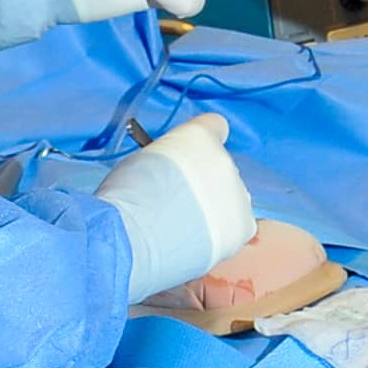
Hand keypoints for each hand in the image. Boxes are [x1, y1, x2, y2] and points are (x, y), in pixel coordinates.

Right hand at [94, 112, 257, 302]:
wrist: (130, 237)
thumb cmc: (123, 197)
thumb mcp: (143, 159)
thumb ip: (170, 157)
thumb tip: (174, 168)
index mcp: (198, 136)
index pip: (215, 125)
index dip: (201, 145)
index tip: (189, 160)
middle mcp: (224, 159)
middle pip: (222, 168)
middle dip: (205, 182)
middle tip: (177, 204)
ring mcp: (238, 193)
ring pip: (232, 198)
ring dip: (215, 209)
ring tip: (183, 229)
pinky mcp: (243, 225)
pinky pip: (237, 225)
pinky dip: (221, 234)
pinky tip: (196, 242)